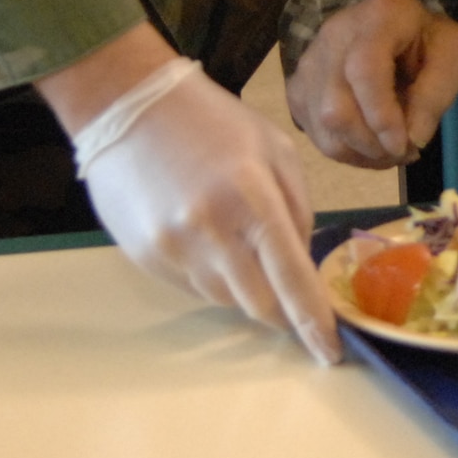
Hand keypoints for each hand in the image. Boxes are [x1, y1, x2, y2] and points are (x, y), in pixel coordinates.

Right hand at [62, 45, 339, 363]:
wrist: (127, 104)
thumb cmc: (209, 118)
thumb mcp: (272, 145)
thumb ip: (297, 205)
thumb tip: (301, 261)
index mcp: (251, 195)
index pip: (292, 278)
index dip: (314, 321)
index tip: (329, 352)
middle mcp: (211, 230)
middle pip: (259, 304)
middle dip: (280, 308)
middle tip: (286, 291)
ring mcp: (174, 247)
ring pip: (226, 299)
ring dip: (243, 286)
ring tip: (233, 237)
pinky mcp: (147, 256)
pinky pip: (193, 287)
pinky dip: (210, 274)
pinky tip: (203, 234)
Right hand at [287, 0, 457, 167]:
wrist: (390, 22)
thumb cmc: (426, 37)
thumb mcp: (452, 54)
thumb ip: (436, 93)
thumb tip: (411, 140)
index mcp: (379, 16)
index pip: (364, 69)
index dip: (381, 115)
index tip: (404, 144)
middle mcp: (333, 34)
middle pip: (335, 107)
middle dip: (372, 144)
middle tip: (404, 150)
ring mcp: (309, 62)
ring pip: (323, 126)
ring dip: (361, 152)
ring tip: (390, 148)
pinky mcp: (298, 86)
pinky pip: (316, 132)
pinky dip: (346, 149)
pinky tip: (369, 140)